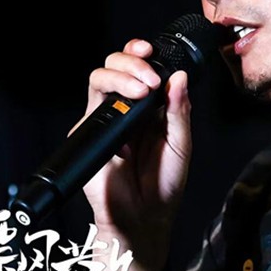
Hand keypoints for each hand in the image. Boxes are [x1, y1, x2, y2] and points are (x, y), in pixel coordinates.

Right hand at [73, 39, 191, 270]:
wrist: (145, 220)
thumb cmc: (164, 184)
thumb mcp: (181, 144)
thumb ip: (179, 111)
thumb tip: (180, 77)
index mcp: (148, 107)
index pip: (139, 68)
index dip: (141, 53)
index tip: (153, 51)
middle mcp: (125, 109)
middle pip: (114, 66)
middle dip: (131, 61)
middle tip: (151, 78)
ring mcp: (105, 120)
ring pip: (98, 80)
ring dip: (121, 76)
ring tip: (142, 89)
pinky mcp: (89, 136)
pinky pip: (91, 111)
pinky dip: (110, 106)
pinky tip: (128, 120)